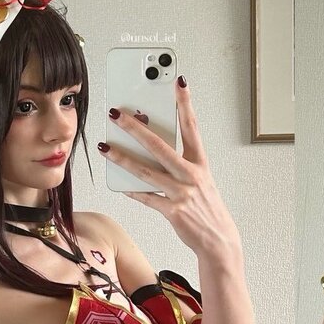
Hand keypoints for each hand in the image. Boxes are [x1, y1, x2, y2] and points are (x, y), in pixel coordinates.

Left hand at [98, 80, 240, 261]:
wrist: (219, 241)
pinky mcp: (173, 212)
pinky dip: (132, 191)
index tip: (179, 82)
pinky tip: (118, 183)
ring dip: (123, 158)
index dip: (185, 104)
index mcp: (200, 164)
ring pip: (146, 172)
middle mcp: (191, 176)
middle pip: (160, 146)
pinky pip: (147, 198)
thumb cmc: (207, 208)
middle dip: (136, 128)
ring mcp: (181, 194)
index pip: (192, 127)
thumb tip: (151, 148)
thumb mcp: (200, 180)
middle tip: (117, 114)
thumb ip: (179, 163)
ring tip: (104, 147)